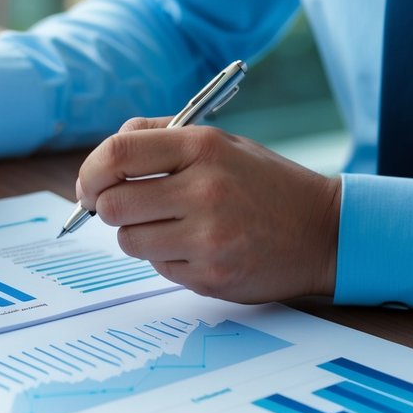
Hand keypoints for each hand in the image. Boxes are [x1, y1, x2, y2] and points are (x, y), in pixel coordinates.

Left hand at [75, 118, 339, 302]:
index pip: (118, 153)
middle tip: (127, 208)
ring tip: (172, 225)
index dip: (90, 172)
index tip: (88, 186)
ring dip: (138, 234)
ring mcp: (209, 236)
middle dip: (108, 208)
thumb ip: (158, 137)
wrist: (323, 231)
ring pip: (129, 240)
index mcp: (203, 146)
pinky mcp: (211, 274)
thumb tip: (102, 160)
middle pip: (113, 204)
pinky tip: (198, 246)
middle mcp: (205, 189)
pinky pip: (158, 266)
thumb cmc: (262, 183)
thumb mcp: (218, 143)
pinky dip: (166, 257)